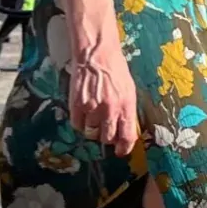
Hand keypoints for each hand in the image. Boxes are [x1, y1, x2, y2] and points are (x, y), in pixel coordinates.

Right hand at [68, 30, 139, 155]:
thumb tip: (126, 129)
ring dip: (92, 130)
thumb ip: (127, 110)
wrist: (97, 55)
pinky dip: (80, 124)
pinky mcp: (77, 105)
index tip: (120, 152)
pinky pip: (77, 125)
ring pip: (91, 133)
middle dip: (107, 138)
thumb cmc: (115, 70)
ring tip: (94, 119)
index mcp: (127, 106)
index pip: (127, 136)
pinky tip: (83, 115)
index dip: (124, 147)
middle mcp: (110, 110)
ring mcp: (92, 108)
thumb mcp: (129, 90)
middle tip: (105, 131)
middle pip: (107, 138)